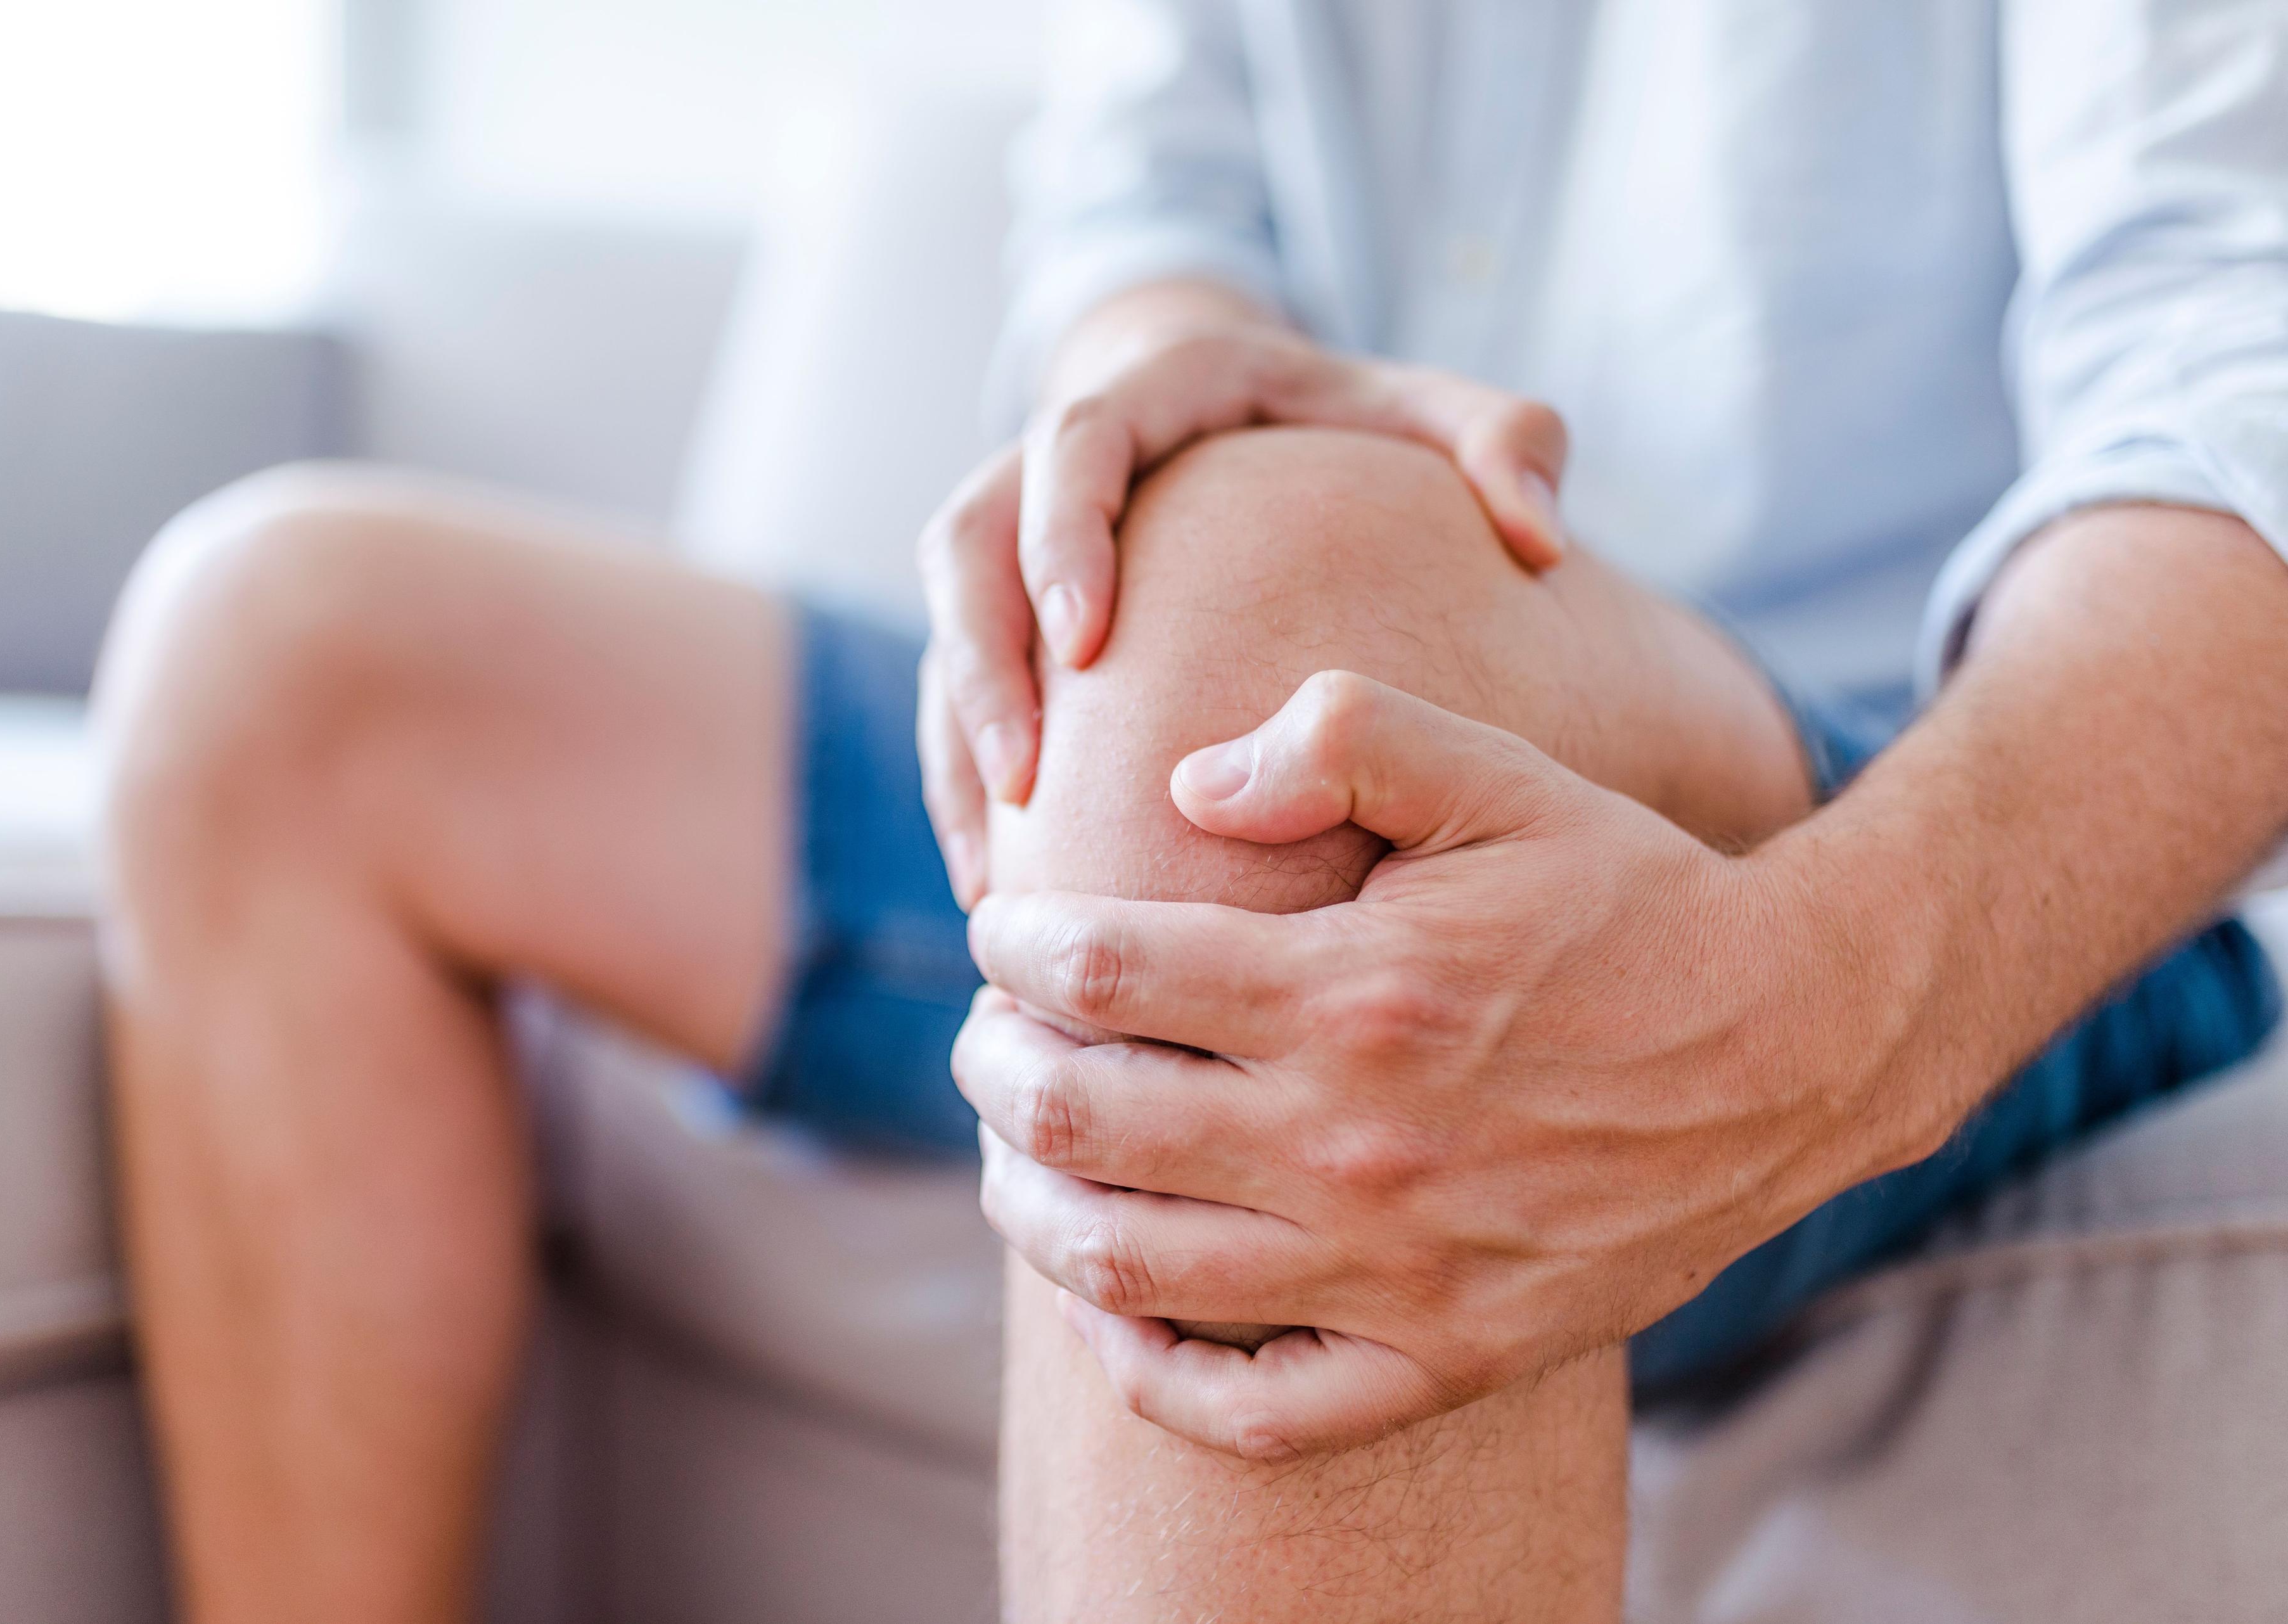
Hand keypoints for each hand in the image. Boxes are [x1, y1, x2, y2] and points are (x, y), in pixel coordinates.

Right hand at [916, 323, 1571, 908]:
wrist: (1243, 409)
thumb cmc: (1347, 422)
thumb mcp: (1430, 412)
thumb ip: (1504, 443)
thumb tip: (1540, 534)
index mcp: (1151, 392)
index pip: (1075, 444)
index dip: (1064, 538)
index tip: (1089, 640)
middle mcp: (1054, 457)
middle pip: (967, 543)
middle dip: (983, 661)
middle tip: (1027, 775)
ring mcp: (1014, 538)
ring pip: (947, 632)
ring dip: (958, 746)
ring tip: (994, 867)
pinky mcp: (1000, 612)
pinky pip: (955, 696)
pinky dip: (965, 785)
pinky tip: (999, 881)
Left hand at [954, 673, 1929, 1458]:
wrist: (1794, 1047)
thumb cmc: (1631, 899)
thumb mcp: (1501, 777)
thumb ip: (1341, 739)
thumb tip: (1186, 785)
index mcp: (1355, 992)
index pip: (1101, 972)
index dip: (1016, 943)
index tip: (1002, 928)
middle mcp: (1356, 1143)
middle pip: (1080, 1119)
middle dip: (991, 1067)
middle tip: (984, 1034)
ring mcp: (1397, 1270)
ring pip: (1129, 1266)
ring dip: (1028, 1206)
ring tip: (1011, 1153)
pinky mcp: (1447, 1356)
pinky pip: (1253, 1411)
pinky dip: (1150, 1375)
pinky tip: (1108, 1316)